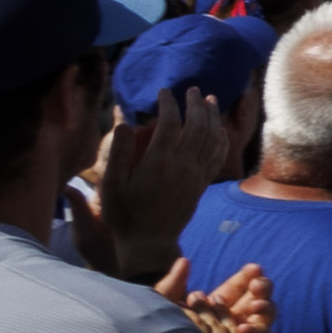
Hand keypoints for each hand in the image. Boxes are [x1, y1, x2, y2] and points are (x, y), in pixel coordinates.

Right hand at [92, 86, 242, 273]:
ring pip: (211, 138)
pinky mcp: (202, 185)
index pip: (170, 123)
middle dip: (194, 104)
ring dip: (211, 116)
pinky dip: (220, 139)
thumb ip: (118, 153)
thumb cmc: (123, 215)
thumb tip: (124, 122)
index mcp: (158, 162)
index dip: (169, 104)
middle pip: (196, 126)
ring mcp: (195, 175)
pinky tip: (219, 130)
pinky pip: (217, 156)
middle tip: (190, 89)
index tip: (163, 92)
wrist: (149, 243)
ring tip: (209, 99)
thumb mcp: (111, 185)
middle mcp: (182, 166)